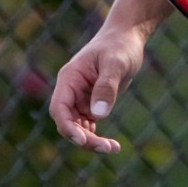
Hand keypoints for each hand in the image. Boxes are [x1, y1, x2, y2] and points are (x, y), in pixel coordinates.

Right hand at [49, 26, 145, 154]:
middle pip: (68, 122)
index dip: (67, 127)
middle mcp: (71, 91)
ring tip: (113, 148)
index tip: (82, 140)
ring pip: (78, 127)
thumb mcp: (116, 63)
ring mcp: (80, 99)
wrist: (127, 38)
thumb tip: (98, 115)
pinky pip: (88, 126)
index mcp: (69, 78)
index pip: (59, 108)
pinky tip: (112, 145)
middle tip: (108, 148)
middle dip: (84, 139)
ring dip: (92, 141)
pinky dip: (97, 137)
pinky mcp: (91, 104)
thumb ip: (107, 87)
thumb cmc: (120, 46)